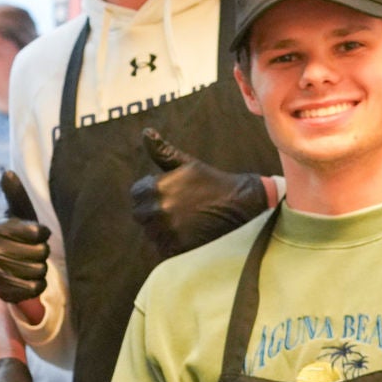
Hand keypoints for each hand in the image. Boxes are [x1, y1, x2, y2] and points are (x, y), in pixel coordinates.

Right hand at [0, 171, 49, 303]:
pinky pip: (32, 290)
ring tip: (32, 264)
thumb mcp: (20, 212)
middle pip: (40, 253)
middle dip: (43, 253)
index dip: (43, 233)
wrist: (8, 265)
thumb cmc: (20, 233)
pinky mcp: (1, 291)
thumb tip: (8, 172)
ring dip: (41, 269)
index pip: (38, 232)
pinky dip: (37, 285)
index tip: (37, 233)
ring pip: (38, 272)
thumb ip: (16, 194)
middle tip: (34, 251)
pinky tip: (30, 279)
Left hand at [129, 128, 269, 257]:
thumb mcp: (188, 165)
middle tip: (182, 209)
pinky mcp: (177, 248)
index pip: (137, 193)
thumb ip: (162, 152)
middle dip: (156, 211)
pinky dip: (172, 243)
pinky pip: (162, 248)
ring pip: (151, 232)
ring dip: (164, 228)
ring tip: (188, 220)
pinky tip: (190, 234)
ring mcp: (166, 231)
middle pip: (141, 214)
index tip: (173, 194)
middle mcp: (157, 210)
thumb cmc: (214, 184)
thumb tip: (146, 132)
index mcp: (155, 188)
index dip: (154, 193)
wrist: (243, 206)